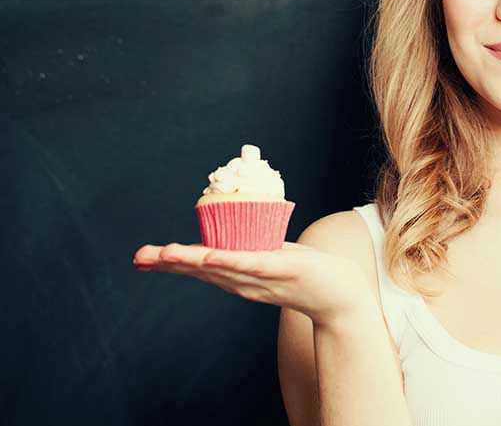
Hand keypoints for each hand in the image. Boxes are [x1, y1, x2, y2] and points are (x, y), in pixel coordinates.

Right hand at [133, 241, 373, 326]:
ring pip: (218, 267)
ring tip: (164, 254)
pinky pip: (248, 264)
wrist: (340, 295)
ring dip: (190, 261)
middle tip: (138, 258)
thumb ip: (253, 249)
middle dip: (168, 263)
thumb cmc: (308, 273)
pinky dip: (226, 260)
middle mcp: (243, 281)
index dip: (171, 263)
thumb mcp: (273, 258)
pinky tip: (208, 256)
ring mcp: (259, 277)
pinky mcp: (278, 270)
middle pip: (200, 270)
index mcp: (239, 276)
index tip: (142, 259)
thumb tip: (238, 227)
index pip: (199, 268)